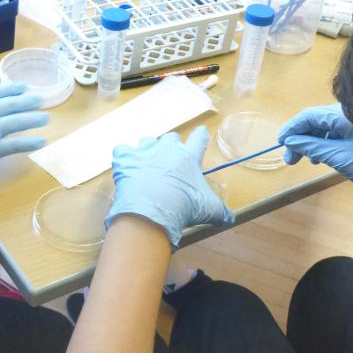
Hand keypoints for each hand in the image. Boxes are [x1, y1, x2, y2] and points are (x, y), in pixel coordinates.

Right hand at [0, 82, 47, 187]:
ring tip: (46, 118)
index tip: (23, 87)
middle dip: (28, 101)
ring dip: (34, 119)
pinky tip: (42, 142)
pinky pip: (17, 145)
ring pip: (19, 122)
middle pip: (13, 104)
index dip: (12, 89)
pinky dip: (31, 143)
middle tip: (40, 100)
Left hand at [106, 126, 233, 247]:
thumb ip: (221, 212)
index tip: (201, 133)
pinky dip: (123, 157)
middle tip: (170, 161)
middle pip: (171, 137)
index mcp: (188, 157)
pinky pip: (122, 150)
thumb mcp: (208, 210)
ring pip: (147, 140)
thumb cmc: (184, 207)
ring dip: (147, 150)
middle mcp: (167, 149)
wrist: (152, 210)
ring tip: (146, 165)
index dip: (201, 136)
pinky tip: (124, 167)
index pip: (199, 139)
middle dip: (171, 146)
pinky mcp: (125, 158)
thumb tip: (231, 219)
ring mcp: (145, 151)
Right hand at [278, 104, 352, 198]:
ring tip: (307, 161)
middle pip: (316, 123)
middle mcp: (346, 115)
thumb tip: (290, 142)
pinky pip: (338, 134)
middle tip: (291, 160)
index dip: (292, 129)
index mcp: (340, 115)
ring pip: (326, 129)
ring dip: (313, 144)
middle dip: (301, 140)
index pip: (308, 117)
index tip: (281, 143)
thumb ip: (313, 147)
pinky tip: (323, 158)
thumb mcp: (339, 156)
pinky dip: (327, 145)